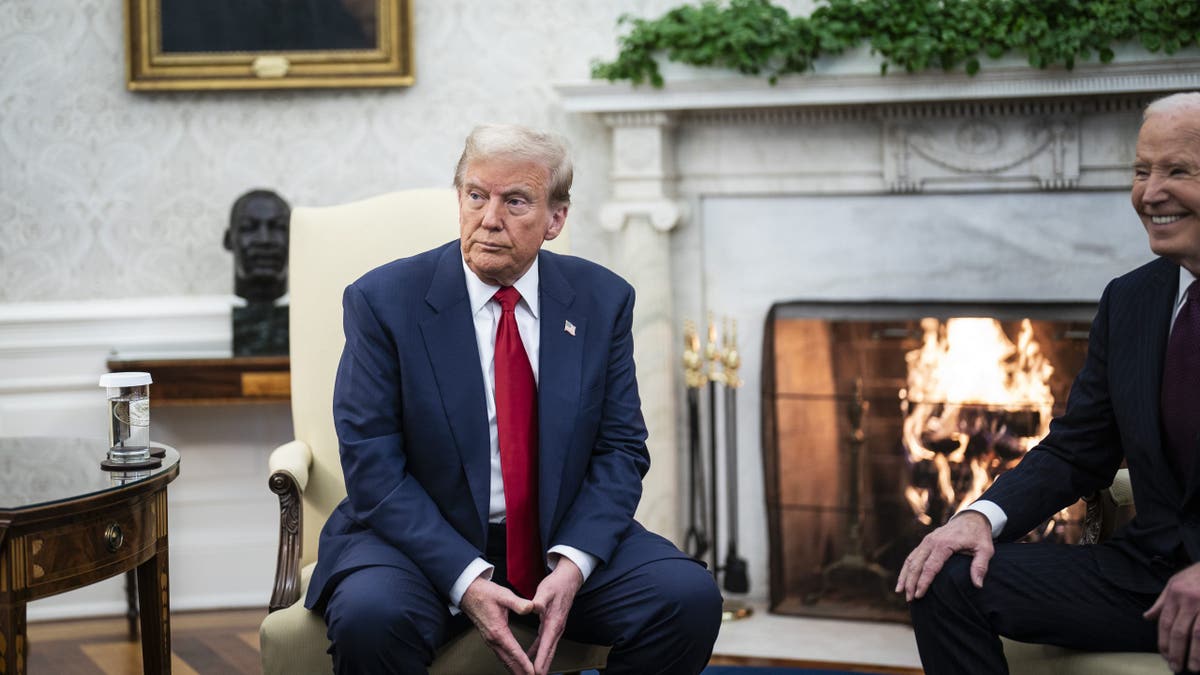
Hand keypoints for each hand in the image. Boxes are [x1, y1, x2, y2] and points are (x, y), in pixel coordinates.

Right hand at [461, 577, 535, 674]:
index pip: (514, 651)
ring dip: (514, 670)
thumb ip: (518, 603)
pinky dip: (508, 663)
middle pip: (508, 661)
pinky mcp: (489, 638)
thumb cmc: (485, 593)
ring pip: (504, 660)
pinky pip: (500, 655)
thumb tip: (530, 608)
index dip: (524, 663)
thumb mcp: (504, 595)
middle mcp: (493, 639)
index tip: (532, 671)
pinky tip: (513, 665)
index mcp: (498, 631)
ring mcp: (490, 640)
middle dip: (520, 672)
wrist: (468, 592)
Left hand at [527, 556, 583, 674]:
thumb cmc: (556, 585)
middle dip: (541, 668)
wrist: (568, 579)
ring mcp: (556, 629)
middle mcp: (557, 629)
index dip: (541, 660)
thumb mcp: (545, 591)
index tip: (536, 672)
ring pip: (548, 650)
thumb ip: (538, 601)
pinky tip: (531, 657)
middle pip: (549, 653)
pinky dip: (539, 653)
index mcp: (554, 623)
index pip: (546, 646)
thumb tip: (531, 607)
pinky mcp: (553, 626)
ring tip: (532, 673)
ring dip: (541, 663)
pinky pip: (545, 644)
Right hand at [895, 510, 993, 601]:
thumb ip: (980, 566)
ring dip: (905, 576)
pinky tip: (903, 579)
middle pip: (916, 564)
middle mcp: (931, 542)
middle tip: (909, 599)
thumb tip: (978, 585)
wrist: (972, 518)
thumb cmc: (979, 536)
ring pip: (911, 560)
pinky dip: (906, 568)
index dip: (923, 582)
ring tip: (900, 592)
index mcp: (944, 544)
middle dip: (911, 582)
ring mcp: (926, 541)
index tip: (919, 595)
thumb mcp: (985, 550)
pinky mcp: (925, 542)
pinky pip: (912, 556)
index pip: (930, 566)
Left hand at [1144, 562, 1199, 671]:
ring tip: (1193, 668)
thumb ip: (1162, 602)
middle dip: (1176, 652)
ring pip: (1198, 634)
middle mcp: (1189, 600)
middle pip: (1179, 631)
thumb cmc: (1196, 575)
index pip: (1165, 623)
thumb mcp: (1175, 583)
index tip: (1164, 656)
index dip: (1163, 642)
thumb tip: (1147, 617)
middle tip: (1175, 667)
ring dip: (1195, 654)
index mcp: (1175, 594)